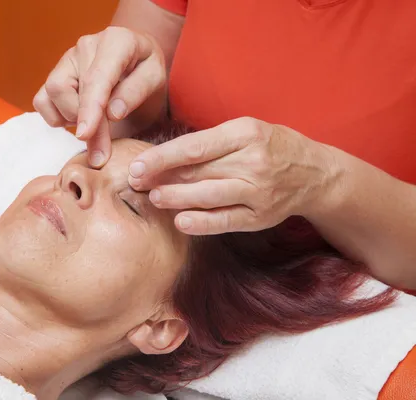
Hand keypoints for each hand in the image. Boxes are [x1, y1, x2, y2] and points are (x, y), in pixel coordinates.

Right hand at [33, 26, 165, 167]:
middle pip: (68, 89)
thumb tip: (112, 113)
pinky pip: (42, 101)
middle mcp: (86, 46)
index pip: (96, 78)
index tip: (84, 134)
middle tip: (102, 151)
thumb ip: (136, 93)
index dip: (89, 108)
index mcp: (115, 41)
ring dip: (71, 118)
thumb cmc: (146, 71)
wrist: (137, 61)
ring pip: (52, 95)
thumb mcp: (156, 79)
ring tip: (97, 120)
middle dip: (84, 125)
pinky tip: (80, 116)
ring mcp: (66, 59)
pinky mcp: (54, 74)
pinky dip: (57, 117)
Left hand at [128, 117, 337, 234]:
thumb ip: (209, 143)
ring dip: (176, 198)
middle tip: (134, 182)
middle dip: (162, 177)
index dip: (162, 157)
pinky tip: (180, 221)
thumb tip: (162, 158)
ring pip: (209, 196)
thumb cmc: (270, 146)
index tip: (137, 164)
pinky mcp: (261, 217)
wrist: (315, 174)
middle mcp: (254, 162)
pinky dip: (202, 223)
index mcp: (246, 133)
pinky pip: (226, 221)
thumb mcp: (244, 131)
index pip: (195, 147)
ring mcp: (259, 192)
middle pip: (198, 171)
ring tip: (154, 198)